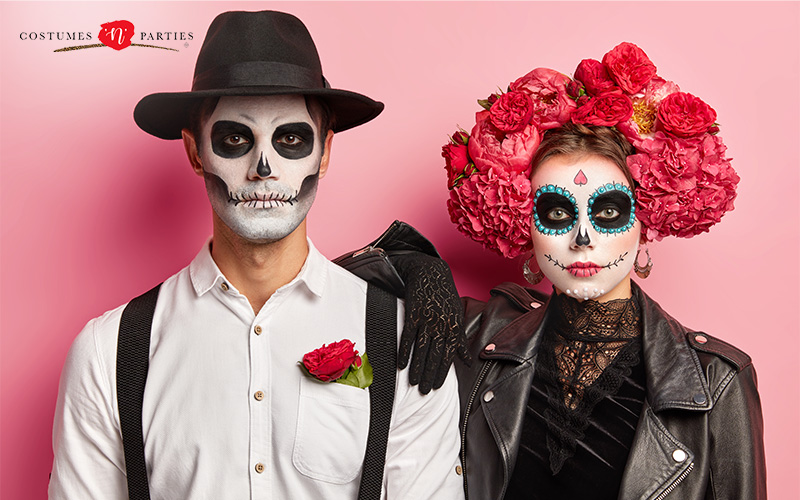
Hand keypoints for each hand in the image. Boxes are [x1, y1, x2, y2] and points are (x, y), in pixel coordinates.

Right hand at [391, 253, 470, 393]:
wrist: (430, 272)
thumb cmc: (445, 296)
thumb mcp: (457, 316)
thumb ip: (461, 339)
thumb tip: (468, 361)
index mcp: (453, 327)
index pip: (448, 355)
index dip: (442, 372)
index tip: (436, 386)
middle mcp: (441, 325)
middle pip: (434, 355)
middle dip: (429, 375)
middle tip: (424, 391)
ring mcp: (427, 319)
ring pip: (421, 349)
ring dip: (417, 367)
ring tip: (413, 382)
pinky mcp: (413, 314)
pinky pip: (408, 336)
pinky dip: (404, 351)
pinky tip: (401, 364)